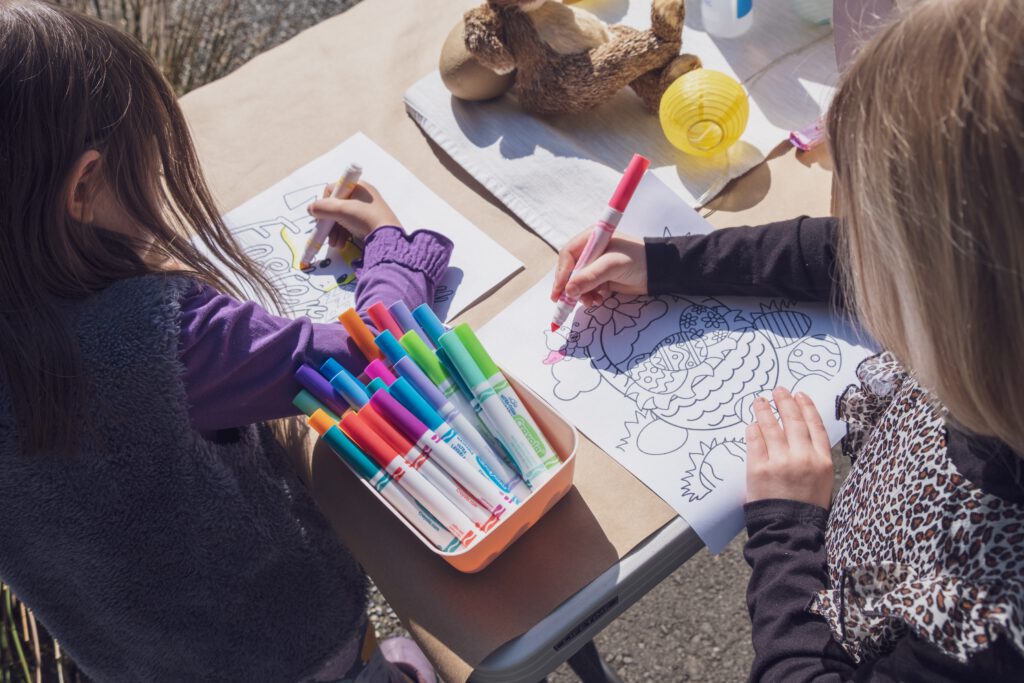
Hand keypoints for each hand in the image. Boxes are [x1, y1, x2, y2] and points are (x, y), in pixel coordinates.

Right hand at [307, 181, 399, 246]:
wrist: (388, 236)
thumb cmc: (365, 218)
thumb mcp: (340, 210)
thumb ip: (321, 208)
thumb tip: (311, 209)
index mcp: (357, 186)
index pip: (332, 190)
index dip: (324, 203)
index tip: (322, 216)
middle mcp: (362, 196)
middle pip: (336, 207)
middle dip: (329, 222)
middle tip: (325, 234)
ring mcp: (366, 210)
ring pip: (342, 218)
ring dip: (335, 231)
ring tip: (335, 244)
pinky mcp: (369, 223)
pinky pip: (350, 226)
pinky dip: (343, 234)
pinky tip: (341, 244)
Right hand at [550, 230, 647, 307]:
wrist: (660, 271)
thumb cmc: (638, 260)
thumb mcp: (612, 265)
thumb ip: (590, 276)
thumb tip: (568, 290)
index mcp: (592, 238)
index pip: (568, 255)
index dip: (562, 273)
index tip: (560, 291)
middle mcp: (591, 250)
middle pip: (570, 270)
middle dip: (569, 286)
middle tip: (566, 303)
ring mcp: (596, 265)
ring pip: (578, 282)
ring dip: (581, 294)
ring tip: (591, 301)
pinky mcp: (602, 278)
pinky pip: (587, 288)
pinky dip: (589, 296)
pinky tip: (598, 300)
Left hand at [745, 387, 832, 508]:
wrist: (789, 530)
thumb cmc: (805, 508)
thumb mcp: (822, 482)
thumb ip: (813, 458)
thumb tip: (799, 434)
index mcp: (822, 461)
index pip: (815, 426)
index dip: (807, 407)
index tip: (800, 395)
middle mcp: (803, 458)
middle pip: (793, 421)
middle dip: (785, 401)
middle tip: (778, 390)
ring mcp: (780, 462)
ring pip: (771, 426)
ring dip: (765, 410)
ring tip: (760, 401)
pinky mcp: (758, 469)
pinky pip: (754, 441)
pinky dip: (753, 430)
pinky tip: (751, 424)